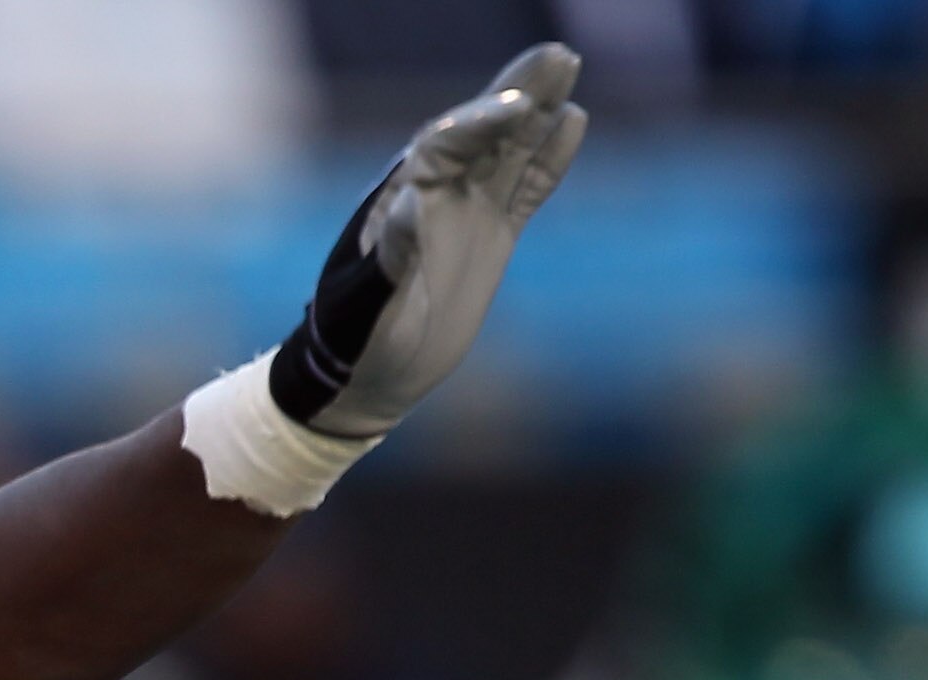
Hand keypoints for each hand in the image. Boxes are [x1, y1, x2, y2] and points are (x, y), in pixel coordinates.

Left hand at [271, 43, 588, 439]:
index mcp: (401, 202)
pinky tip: (574, 123)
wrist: (364, 375)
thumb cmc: (353, 340)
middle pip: (481, 133)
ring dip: (539, 113)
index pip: (444, 147)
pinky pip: (526, 188)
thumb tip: (417, 204)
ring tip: (569, 67)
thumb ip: (391, 258)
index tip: (516, 106)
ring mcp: (466, 213)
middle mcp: (436, 196)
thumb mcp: (366, 305)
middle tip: (556, 56)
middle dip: (515, 93)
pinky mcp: (491, 236)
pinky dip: (549, 159)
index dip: (480, 123)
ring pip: (509, 151)